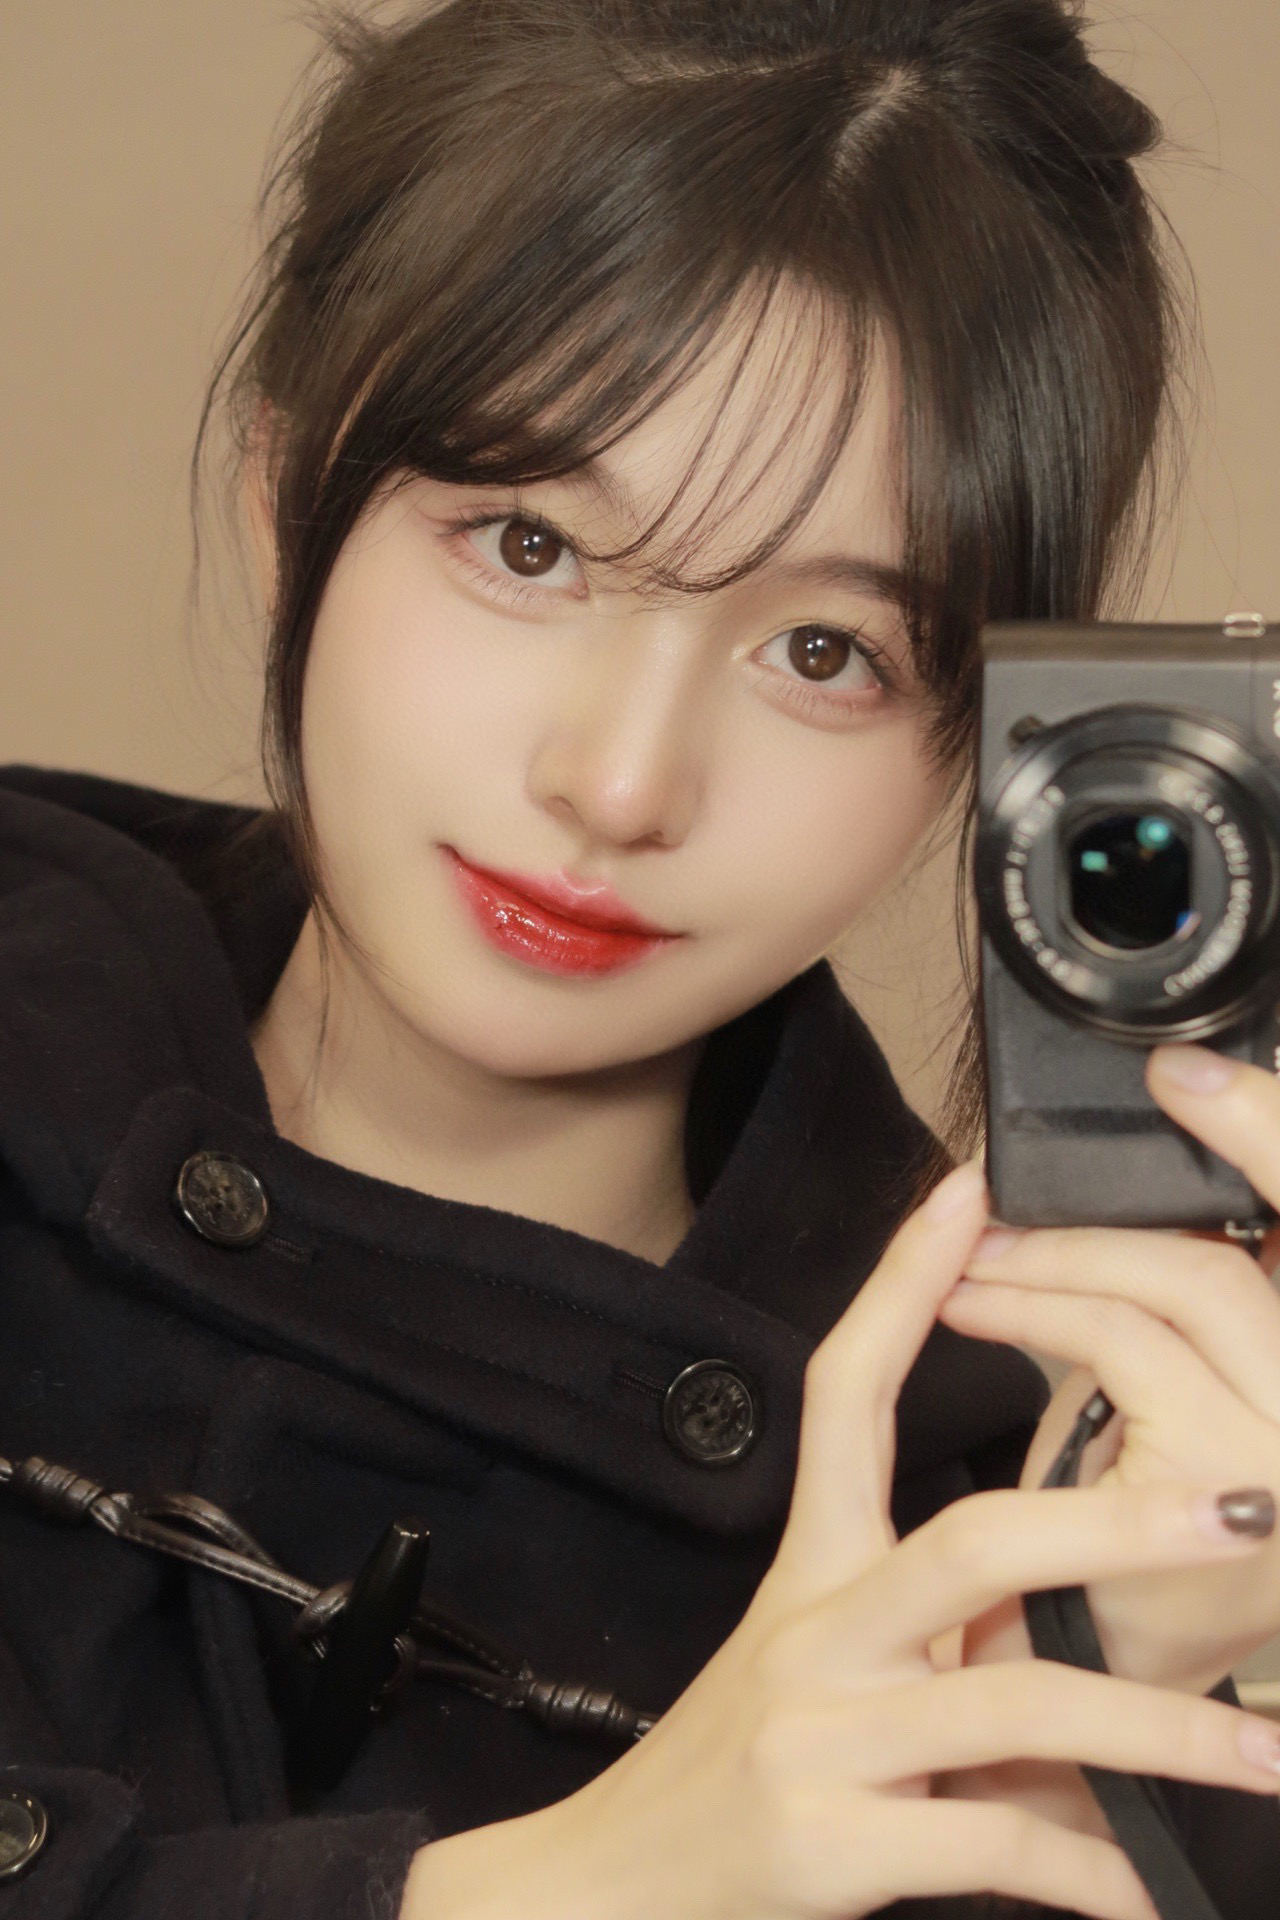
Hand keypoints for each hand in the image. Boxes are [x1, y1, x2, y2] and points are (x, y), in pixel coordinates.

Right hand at [401, 1161, 1279, 1919]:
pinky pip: (997, 1850)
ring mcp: (822, 1739)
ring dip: (1159, 1734)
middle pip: (968, 1542)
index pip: (845, 1394)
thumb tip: (1061, 1588)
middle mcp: (813, 1633)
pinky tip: (1158, 1892)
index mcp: (811, 1568)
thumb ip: (927, 1617)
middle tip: (1239, 1511)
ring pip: (1016, 1706)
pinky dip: (1095, 1871)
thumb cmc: (738, 1763)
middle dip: (1114, 1522)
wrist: (613, 1884)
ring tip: (1267, 1757)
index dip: (899, 1285)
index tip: (968, 1191)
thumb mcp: (812, 1658)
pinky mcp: (835, 1848)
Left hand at [941, 1041, 1279, 1700]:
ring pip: (1176, 1283)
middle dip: (1101, 1217)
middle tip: (991, 1205)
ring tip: (964, 1257)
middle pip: (1229, 1254)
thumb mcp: (1152, 1407)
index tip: (1181, 1074)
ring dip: (1052, 1258)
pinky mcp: (1239, 1483)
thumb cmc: (1129, 1557)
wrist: (1121, 1712)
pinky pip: (1124, 1342)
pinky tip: (970, 1299)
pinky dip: (1037, 1305)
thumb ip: (1152, 1311)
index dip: (1266, 1128)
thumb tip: (1087, 1192)